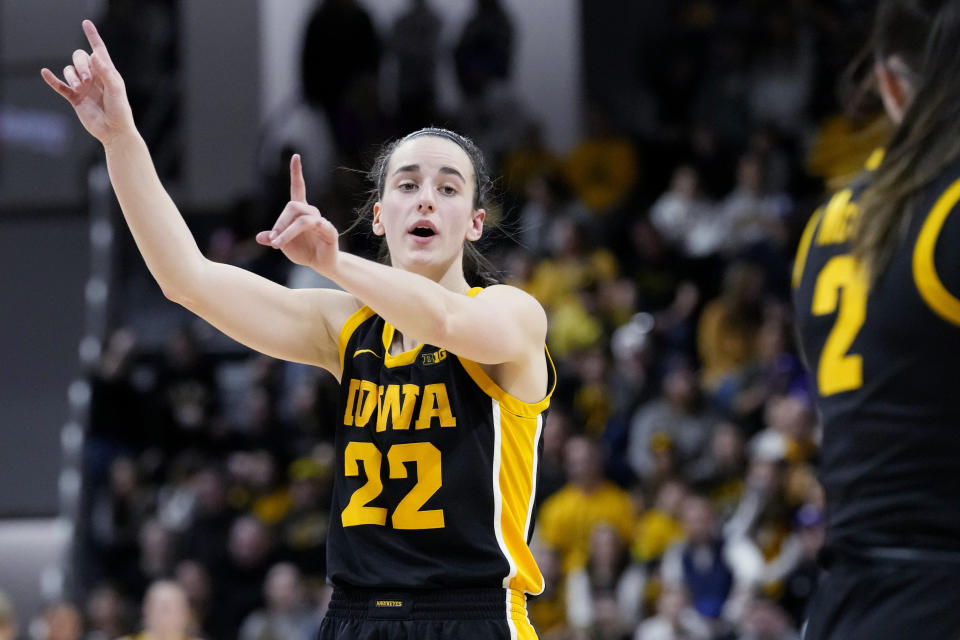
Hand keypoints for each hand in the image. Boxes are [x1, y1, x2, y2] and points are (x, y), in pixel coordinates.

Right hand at [41, 20, 135, 145]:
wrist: (114, 132)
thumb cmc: (120, 111)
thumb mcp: (116, 90)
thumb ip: (106, 72)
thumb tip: (93, 55)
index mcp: (107, 72)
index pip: (98, 50)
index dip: (92, 36)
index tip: (86, 23)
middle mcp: (94, 77)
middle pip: (80, 58)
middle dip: (81, 65)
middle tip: (88, 80)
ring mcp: (83, 87)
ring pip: (69, 71)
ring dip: (72, 76)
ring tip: (81, 88)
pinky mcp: (75, 98)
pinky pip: (60, 86)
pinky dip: (52, 80)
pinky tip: (45, 72)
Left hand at [256, 154, 339, 274]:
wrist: (321, 264)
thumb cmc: (304, 251)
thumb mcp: (283, 245)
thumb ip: (273, 238)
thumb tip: (260, 237)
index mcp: (300, 212)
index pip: (299, 188)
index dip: (296, 173)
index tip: (296, 156)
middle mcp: (311, 213)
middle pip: (293, 206)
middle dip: (280, 222)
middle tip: (273, 240)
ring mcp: (321, 222)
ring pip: (302, 219)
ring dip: (287, 232)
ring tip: (277, 245)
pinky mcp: (329, 231)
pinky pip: (319, 226)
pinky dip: (311, 228)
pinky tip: (310, 228)